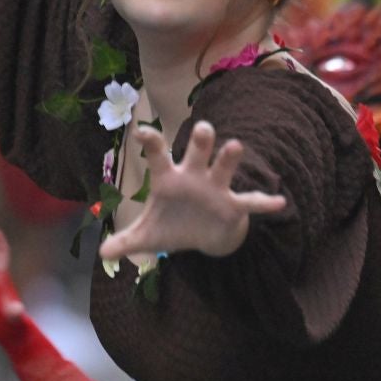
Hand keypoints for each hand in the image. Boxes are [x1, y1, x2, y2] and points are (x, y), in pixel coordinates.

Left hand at [99, 121, 285, 261]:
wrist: (200, 236)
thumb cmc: (172, 225)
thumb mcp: (147, 236)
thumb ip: (125, 241)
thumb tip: (102, 253)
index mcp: (169, 177)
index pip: (158, 154)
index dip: (151, 142)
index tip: (140, 132)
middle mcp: (194, 175)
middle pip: (198, 151)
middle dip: (202, 139)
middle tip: (204, 128)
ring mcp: (215, 188)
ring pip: (224, 167)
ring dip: (229, 158)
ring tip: (235, 146)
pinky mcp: (233, 205)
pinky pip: (250, 202)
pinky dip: (264, 203)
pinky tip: (279, 202)